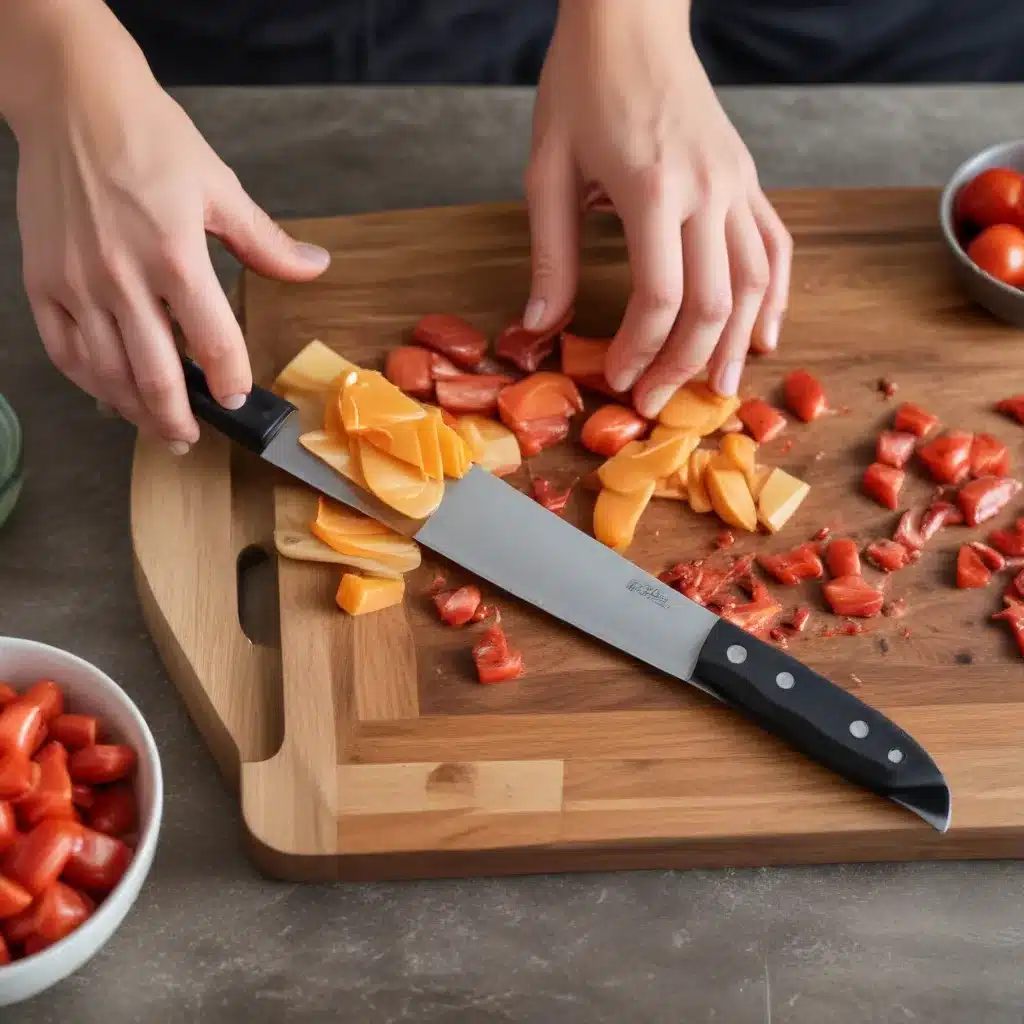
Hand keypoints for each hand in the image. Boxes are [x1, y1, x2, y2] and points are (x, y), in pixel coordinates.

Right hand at [10, 2, 329, 451]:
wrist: (73, 100)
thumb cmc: (151, 139)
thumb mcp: (220, 188)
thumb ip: (266, 242)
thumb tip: (316, 267)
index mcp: (177, 256)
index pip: (213, 341)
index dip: (230, 380)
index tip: (238, 398)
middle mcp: (123, 278)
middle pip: (155, 374)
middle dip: (180, 418)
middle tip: (194, 437)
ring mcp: (77, 285)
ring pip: (107, 373)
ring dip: (136, 410)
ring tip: (158, 427)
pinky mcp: (43, 282)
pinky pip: (65, 351)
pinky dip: (89, 382)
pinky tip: (109, 396)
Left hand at [524, 0, 791, 417]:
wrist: (631, 18)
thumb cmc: (580, 87)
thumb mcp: (547, 171)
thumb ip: (551, 257)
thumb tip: (538, 329)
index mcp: (652, 188)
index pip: (661, 298)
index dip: (641, 351)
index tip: (618, 378)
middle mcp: (707, 189)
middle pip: (714, 304)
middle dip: (685, 365)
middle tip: (658, 401)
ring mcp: (737, 182)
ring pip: (755, 283)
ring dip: (738, 345)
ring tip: (721, 389)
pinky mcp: (748, 178)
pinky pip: (775, 247)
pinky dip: (774, 296)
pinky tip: (765, 334)